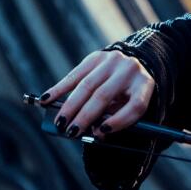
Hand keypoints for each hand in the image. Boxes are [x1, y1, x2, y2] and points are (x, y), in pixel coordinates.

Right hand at [39, 49, 154, 139]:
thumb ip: (116, 117)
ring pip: (87, 85)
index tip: (101, 132)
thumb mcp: (131, 105)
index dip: (118, 121)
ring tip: (59, 122)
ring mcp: (112, 60)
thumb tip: (95, 131)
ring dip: (70, 106)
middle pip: (104, 96)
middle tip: (71, 132)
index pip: (135, 106)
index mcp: (144, 85)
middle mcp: (130, 70)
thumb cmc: (130, 93)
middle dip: (85, 116)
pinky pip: (74, 75)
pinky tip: (46, 99)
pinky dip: (58, 89)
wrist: (134, 62)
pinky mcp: (96, 57)